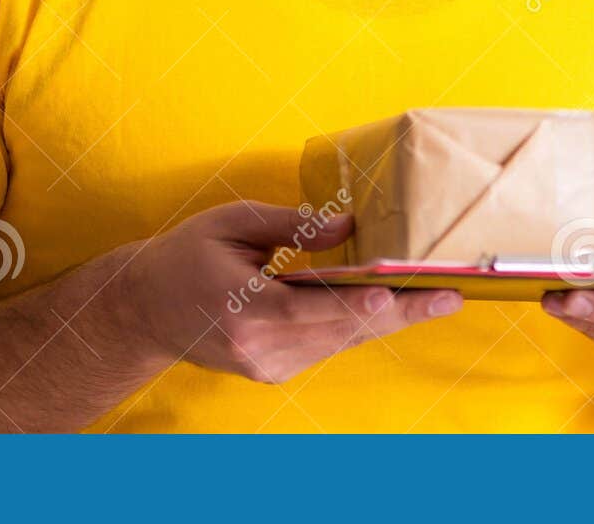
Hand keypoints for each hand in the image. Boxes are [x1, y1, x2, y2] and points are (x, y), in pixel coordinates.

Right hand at [124, 200, 462, 383]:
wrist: (143, 311)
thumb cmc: (184, 257)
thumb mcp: (232, 223)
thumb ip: (292, 225)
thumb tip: (348, 225)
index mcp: (243, 311)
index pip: (307, 309)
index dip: (352, 303)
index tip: (390, 295)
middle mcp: (260, 349)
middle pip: (340, 331)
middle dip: (399, 313)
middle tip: (450, 297)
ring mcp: (269, 366)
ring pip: (341, 341)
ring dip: (389, 320)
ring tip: (437, 299)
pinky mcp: (275, 369)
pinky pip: (328, 344)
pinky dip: (361, 324)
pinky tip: (394, 306)